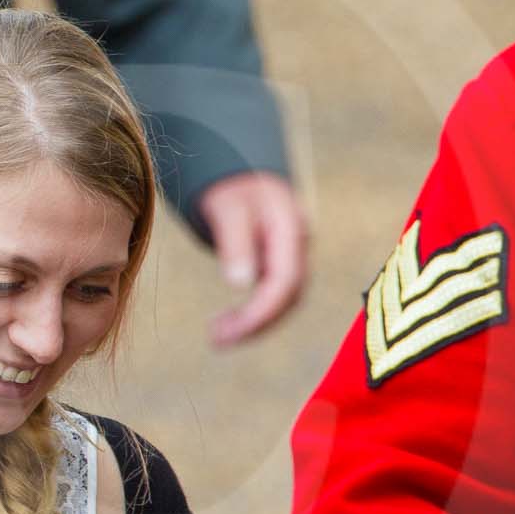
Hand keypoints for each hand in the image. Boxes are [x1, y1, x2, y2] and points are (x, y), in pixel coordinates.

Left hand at [198, 171, 309, 346]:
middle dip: (255, 323)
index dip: (261, 311)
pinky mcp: (281, 263)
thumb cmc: (230, 187)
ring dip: (254, 323)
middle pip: (288, 296)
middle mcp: (298, 245)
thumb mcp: (227, 207)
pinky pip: (274, 296)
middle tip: (215, 340)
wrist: (238, 173)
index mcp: (290, 228)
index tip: (230, 330)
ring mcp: (293, 255)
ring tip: (216, 336)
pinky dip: (253, 313)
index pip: (285, 280)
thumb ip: (235, 241)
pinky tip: (228, 323)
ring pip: (283, 300)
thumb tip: (240, 283)